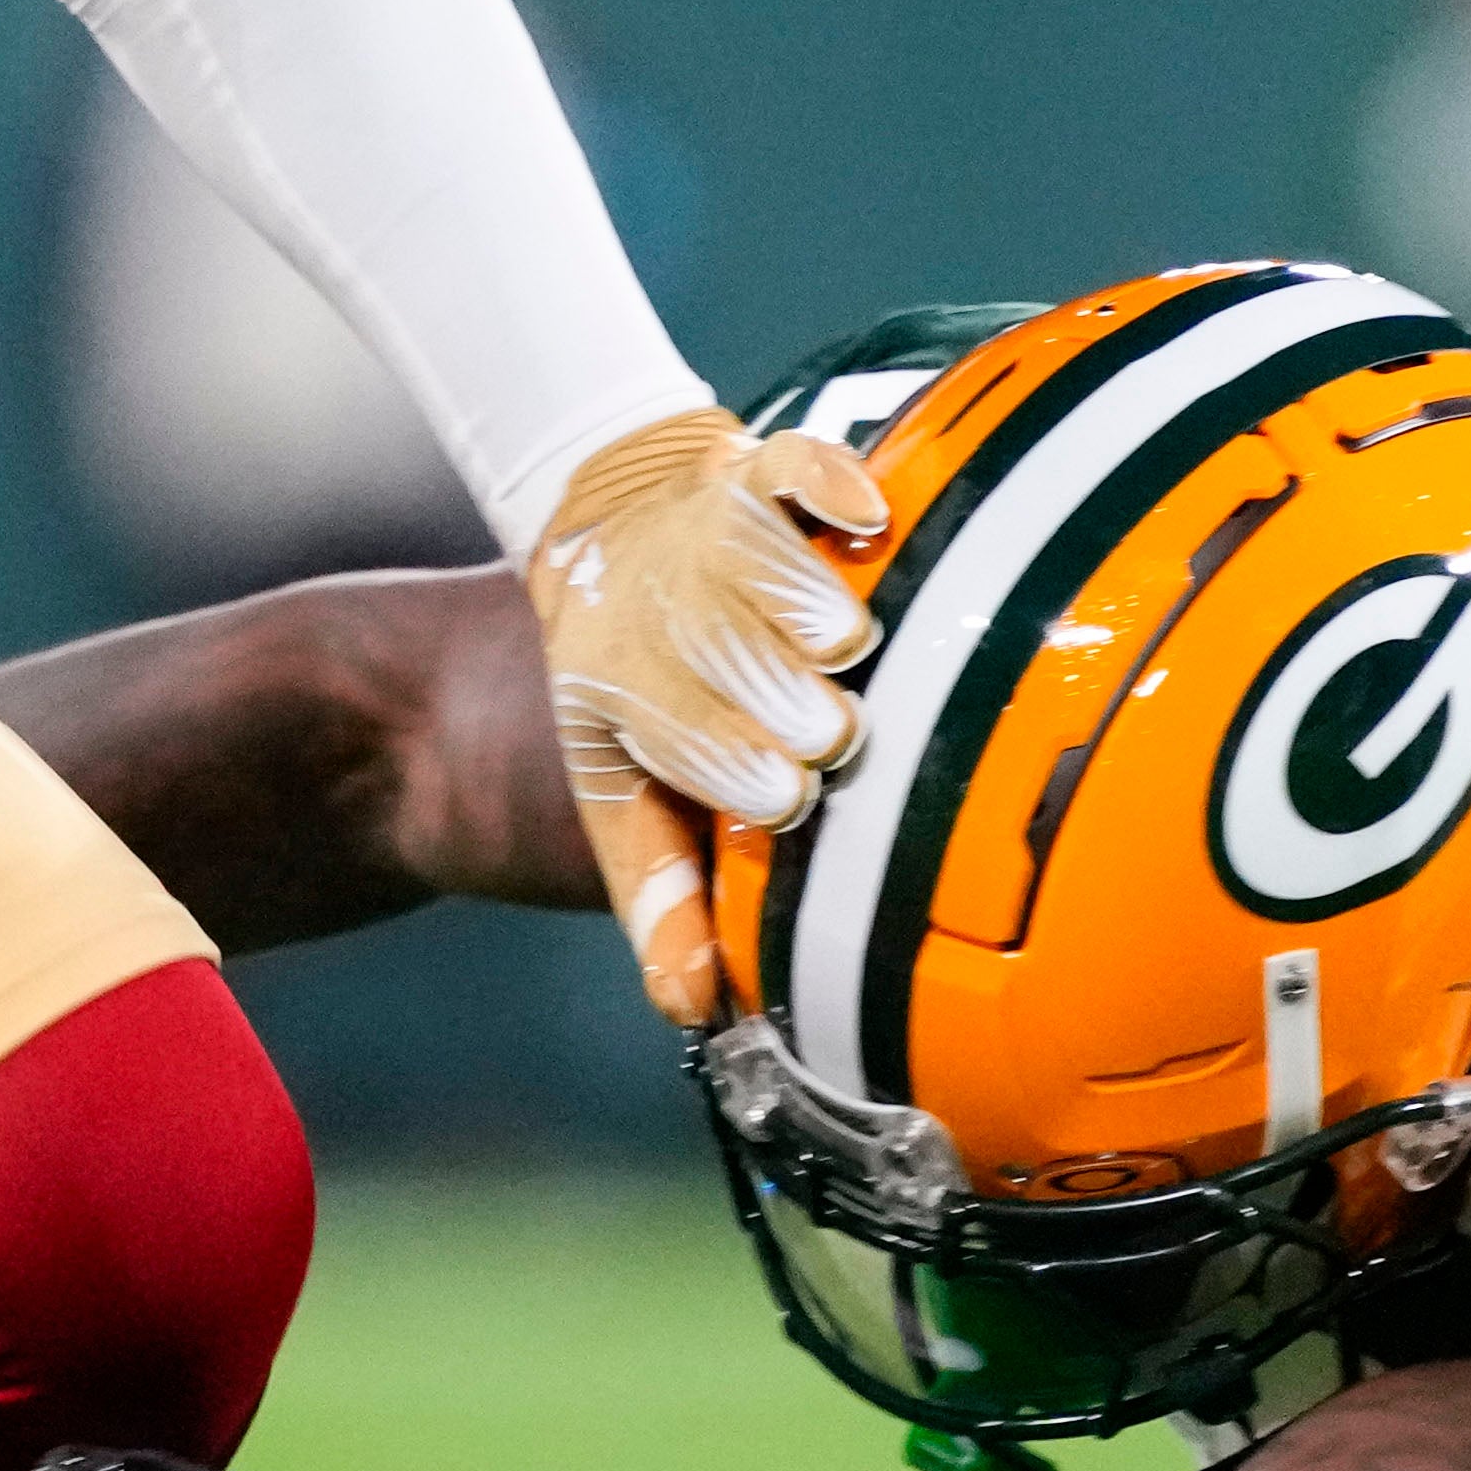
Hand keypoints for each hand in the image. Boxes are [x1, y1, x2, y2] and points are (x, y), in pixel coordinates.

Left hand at [527, 406, 886, 1021]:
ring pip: (782, 577)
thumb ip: (661, 893)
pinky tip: (868, 523)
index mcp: (625, 694)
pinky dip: (839, 494)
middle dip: (800, 708)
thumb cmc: (638, 683)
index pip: (701, 746)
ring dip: (823, 618)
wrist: (603, 530)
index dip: (758, 780)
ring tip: (846, 650)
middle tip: (832, 732)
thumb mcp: (623, 788)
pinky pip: (804, 471)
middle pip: (748, 666)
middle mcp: (666, 612)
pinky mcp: (756, 469)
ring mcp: (711, 535)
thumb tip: (694, 1001)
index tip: (795, 799)